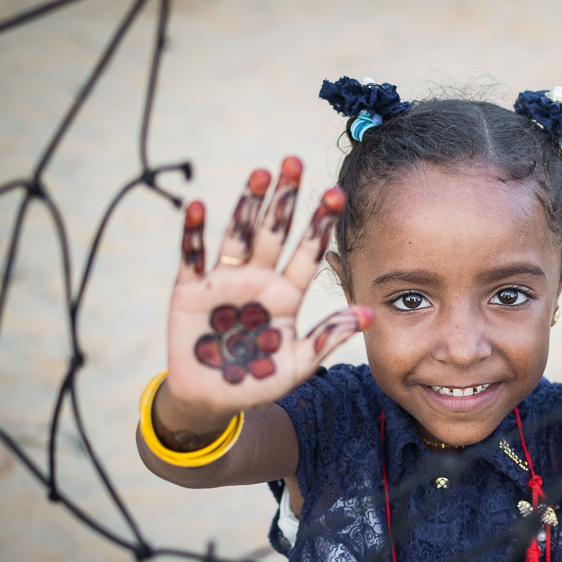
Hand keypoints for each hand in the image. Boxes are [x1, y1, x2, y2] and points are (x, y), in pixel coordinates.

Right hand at [163, 157, 370, 423]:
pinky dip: (194, 232)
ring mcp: (225, 283)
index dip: (320, 224)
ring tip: (261, 172)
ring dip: (248, 204)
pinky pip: (192, 257)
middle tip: (295, 161)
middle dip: (285, 198)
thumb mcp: (299, 363)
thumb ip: (329, 336)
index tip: (336, 192)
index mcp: (287, 294)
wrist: (214, 400)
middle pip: (274, 232)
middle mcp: (259, 280)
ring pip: (239, 235)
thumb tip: (370, 315)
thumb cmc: (260, 380)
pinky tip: (200, 206)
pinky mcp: (190, 291)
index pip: (308, 252)